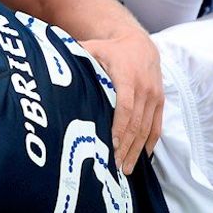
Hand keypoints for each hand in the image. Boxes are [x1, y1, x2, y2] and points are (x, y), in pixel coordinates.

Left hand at [83, 32, 162, 174]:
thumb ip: (75, 56)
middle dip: (126, 147)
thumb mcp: (93, 49)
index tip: (111, 145)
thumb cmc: (110, 49)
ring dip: (137, 150)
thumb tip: (52, 62)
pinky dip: (150, 143)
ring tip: (127, 169)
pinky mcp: (160, 102)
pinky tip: (142, 157)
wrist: (139, 43)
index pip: (125, 107)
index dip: (119, 127)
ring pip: (147, 129)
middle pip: (136, 124)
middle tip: (116, 167)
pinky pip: (157, 126)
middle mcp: (144, 88)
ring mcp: (154, 96)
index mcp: (127, 77)